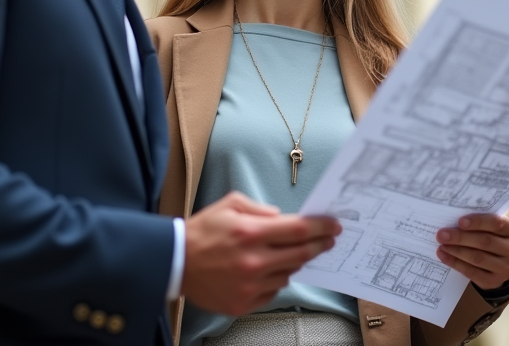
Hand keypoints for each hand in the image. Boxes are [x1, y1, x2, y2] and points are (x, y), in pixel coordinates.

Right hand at [181, 191, 340, 315]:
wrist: (174, 262)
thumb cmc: (203, 231)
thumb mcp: (230, 205)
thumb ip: (260, 209)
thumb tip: (283, 218)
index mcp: (251, 233)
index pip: (299, 230)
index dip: (321, 228)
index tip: (334, 226)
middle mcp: (253, 262)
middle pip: (301, 255)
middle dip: (318, 245)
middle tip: (329, 240)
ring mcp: (249, 286)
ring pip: (288, 274)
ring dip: (293, 262)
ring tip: (283, 253)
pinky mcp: (243, 304)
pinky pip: (273, 291)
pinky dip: (274, 279)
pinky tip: (265, 270)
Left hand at [436, 214, 508, 290]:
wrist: (502, 263)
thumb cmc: (495, 237)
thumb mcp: (496, 228)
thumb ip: (483, 222)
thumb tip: (453, 217)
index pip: (497, 223)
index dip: (478, 222)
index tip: (459, 221)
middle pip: (485, 242)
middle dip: (461, 237)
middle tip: (442, 234)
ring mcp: (507, 269)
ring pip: (478, 258)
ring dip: (456, 251)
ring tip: (441, 245)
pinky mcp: (495, 282)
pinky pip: (472, 272)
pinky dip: (456, 263)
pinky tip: (444, 256)